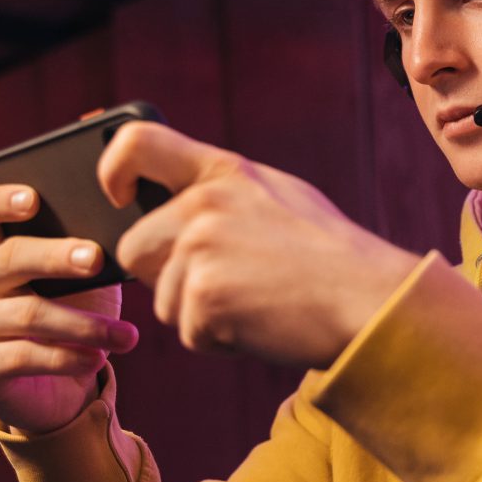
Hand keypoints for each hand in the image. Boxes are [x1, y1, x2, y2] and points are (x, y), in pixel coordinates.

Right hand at [0, 185, 138, 433]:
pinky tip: (97, 359)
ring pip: (27, 313)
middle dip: (57, 256)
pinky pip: (23, 356)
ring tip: (126, 335)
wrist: (62, 386)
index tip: (33, 199)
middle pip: (8, 258)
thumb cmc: (77, 315)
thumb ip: (92, 254)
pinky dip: (68, 358)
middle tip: (97, 259)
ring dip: (84, 324)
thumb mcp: (87, 282)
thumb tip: (129, 235)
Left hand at [98, 122, 418, 366]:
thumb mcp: (280, 198)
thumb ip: (226, 195)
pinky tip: (264, 323)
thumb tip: (181, 207)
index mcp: (223, 172)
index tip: (116, 195)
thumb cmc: (332, 256)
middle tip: (226, 287)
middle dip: (166, 277)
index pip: (138, 142)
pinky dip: (222, 340)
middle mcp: (203, 204)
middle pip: (135, 249)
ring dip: (201, 315)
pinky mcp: (203, 297)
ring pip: (163, 300)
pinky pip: (189, 332)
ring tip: (260, 303)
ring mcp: (200, 250)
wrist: (369, 299)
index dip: (113, 168)